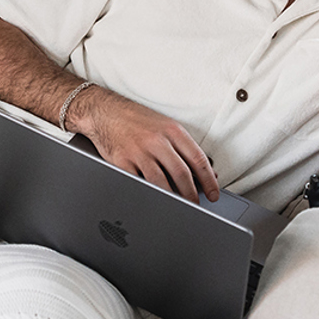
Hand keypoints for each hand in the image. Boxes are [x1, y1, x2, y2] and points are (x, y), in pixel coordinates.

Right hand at [67, 86, 218, 203]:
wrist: (104, 112)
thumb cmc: (136, 119)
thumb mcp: (165, 126)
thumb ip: (184, 147)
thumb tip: (206, 169)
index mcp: (172, 130)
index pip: (197, 159)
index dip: (209, 179)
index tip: (214, 192)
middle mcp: (157, 140)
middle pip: (182, 174)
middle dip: (193, 194)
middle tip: (198, 205)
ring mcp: (139, 152)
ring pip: (162, 183)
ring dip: (174, 199)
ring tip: (180, 207)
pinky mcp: (122, 162)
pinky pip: (140, 184)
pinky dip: (150, 195)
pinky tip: (156, 201)